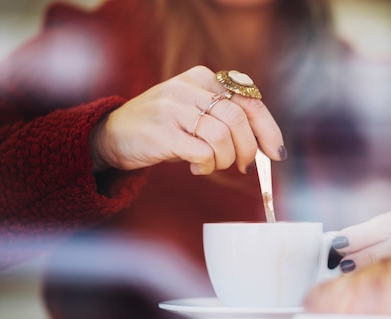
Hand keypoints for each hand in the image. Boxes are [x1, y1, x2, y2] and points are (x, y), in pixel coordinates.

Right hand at [89, 66, 284, 174]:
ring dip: (225, 159)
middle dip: (248, 149)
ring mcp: (174, 108)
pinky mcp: (162, 132)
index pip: (249, 100)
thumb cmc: (165, 126)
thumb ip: (225, 117)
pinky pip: (202, 152)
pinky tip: (197, 167)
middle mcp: (189, 88)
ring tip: (214, 164)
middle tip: (244, 166)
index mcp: (203, 78)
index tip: (276, 152)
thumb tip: (263, 145)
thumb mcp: (195, 110)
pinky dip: (207, 165)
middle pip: (238, 118)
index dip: (268, 129)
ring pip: (222, 136)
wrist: (114, 133)